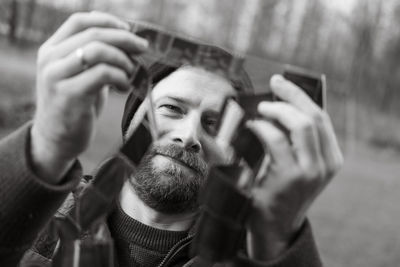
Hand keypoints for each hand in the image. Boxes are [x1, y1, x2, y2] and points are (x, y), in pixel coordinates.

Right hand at [30, 11, 147, 182]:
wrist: (57, 140)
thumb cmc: (75, 106)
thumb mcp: (81, 75)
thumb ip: (95, 58)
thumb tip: (129, 41)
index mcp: (51, 50)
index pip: (79, 21)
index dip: (107, 21)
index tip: (129, 30)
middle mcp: (50, 59)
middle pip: (93, 34)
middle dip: (124, 39)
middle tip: (142, 48)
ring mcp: (56, 77)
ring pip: (98, 50)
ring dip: (122, 59)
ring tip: (131, 72)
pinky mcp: (69, 95)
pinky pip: (103, 74)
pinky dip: (121, 77)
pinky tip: (124, 87)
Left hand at [246, 75, 342, 259]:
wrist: (272, 225)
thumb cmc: (278, 189)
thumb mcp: (294, 163)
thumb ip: (293, 139)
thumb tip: (277, 105)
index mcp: (330, 157)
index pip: (321, 117)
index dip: (301, 96)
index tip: (283, 82)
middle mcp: (326, 164)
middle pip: (313, 116)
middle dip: (291, 95)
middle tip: (272, 85)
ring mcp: (311, 171)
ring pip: (301, 124)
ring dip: (278, 110)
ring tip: (261, 108)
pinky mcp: (291, 177)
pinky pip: (276, 140)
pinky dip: (263, 128)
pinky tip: (253, 126)